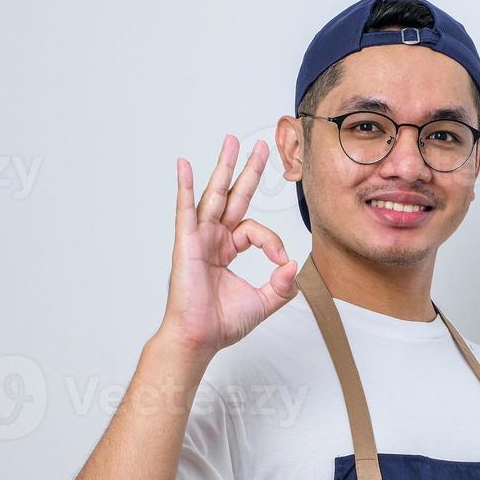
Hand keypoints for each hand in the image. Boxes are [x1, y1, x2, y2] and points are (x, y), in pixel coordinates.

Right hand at [160, 134, 299, 358]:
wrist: (200, 338)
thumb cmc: (222, 323)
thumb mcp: (264, 302)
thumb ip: (282, 285)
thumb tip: (294, 265)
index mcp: (227, 249)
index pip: (254, 230)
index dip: (272, 242)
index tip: (280, 261)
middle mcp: (213, 239)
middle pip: (233, 196)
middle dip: (247, 170)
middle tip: (259, 146)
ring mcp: (199, 238)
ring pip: (214, 195)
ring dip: (223, 167)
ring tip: (231, 141)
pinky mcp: (187, 243)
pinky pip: (186, 209)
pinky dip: (185, 187)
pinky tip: (185, 165)